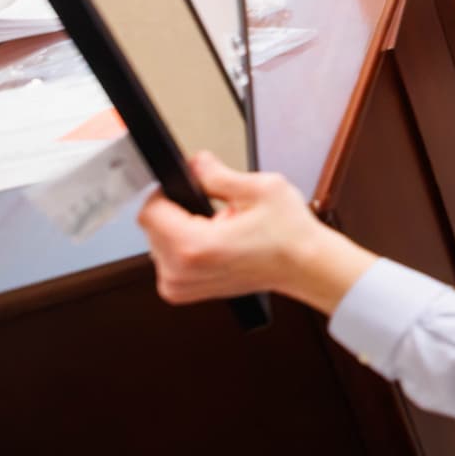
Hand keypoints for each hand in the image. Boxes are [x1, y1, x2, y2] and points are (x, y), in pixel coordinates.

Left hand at [137, 151, 374, 312]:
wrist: (305, 267)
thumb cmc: (291, 236)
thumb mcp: (261, 189)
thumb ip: (218, 174)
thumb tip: (196, 164)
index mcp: (195, 247)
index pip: (149, 211)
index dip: (167, 193)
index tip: (188, 189)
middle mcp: (180, 272)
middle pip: (152, 227)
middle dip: (179, 212)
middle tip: (218, 212)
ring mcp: (179, 286)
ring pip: (157, 242)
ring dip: (182, 230)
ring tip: (221, 230)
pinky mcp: (181, 292)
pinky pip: (166, 259)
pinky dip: (185, 248)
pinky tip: (215, 245)